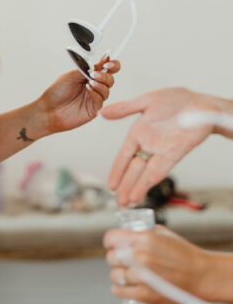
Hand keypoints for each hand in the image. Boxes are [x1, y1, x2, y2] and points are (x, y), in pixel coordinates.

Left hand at [41, 57, 119, 135]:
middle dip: (105, 75)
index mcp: (89, 76)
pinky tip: (88, 90)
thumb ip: (87, 69)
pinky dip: (96, 94)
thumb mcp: (71, 76)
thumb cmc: (57, 92)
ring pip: (107, 90)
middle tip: (95, 74)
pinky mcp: (93, 109)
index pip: (106, 69)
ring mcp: (94, 98)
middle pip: (110, 79)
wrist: (48, 109)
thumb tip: (102, 61)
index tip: (109, 62)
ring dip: (100, 85)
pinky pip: (100, 101)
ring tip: (89, 83)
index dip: (112, 64)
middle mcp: (94, 87)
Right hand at [102, 87, 219, 205]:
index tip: (110, 186)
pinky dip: (152, 178)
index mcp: (139, 133)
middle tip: (120, 203)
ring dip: (138, 187)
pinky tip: (144, 187)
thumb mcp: (146, 100)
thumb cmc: (175, 100)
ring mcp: (163, 150)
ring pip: (147, 173)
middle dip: (126, 186)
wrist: (200, 102)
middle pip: (135, 170)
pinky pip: (162, 167)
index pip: (124, 156)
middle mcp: (150, 145)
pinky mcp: (177, 152)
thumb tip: (102, 112)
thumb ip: (125, 108)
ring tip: (129, 201)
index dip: (117, 171)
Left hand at [104, 225, 210, 303]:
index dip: (111, 241)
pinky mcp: (144, 295)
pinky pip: (118, 291)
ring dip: (119, 273)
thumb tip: (124, 232)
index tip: (113, 244)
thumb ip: (140, 232)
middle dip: (116, 257)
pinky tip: (130, 284)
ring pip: (114, 275)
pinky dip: (121, 288)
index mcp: (143, 239)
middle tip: (124, 259)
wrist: (201, 276)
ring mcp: (141, 278)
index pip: (110, 238)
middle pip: (111, 257)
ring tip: (130, 272)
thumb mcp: (162, 233)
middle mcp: (140, 257)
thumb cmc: (185, 254)